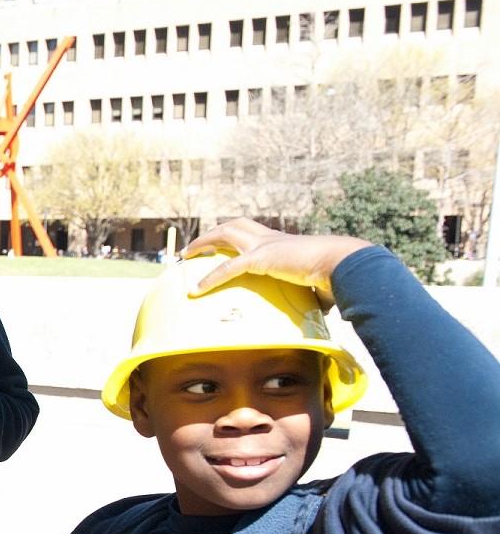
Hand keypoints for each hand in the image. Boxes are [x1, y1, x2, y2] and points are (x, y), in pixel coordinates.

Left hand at [184, 218, 371, 310]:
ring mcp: (266, 245)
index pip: (255, 234)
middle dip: (213, 233)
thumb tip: (327, 308)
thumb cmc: (340, 276)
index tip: (224, 245)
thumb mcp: (323, 285)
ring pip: (226, 234)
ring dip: (204, 243)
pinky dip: (210, 278)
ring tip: (186, 255)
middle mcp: (272, 239)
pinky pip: (228, 268)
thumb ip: (317, 293)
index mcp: (285, 244)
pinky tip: (196, 289)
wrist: (347, 264)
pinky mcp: (262, 259)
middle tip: (193, 248)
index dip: (237, 236)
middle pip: (236, 225)